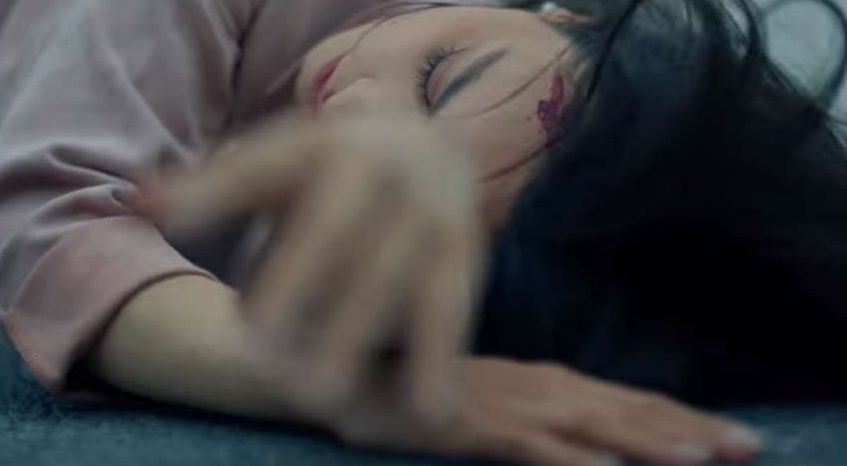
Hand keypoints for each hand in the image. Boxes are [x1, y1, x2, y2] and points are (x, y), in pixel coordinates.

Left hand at [145, 111, 483, 425]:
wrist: (435, 146)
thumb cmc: (339, 164)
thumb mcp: (280, 159)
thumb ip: (215, 185)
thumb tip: (140, 203)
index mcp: (326, 145)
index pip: (267, 172)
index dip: (221, 201)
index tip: (179, 239)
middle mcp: (385, 175)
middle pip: (340, 238)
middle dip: (298, 299)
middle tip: (264, 369)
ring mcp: (430, 216)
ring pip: (399, 278)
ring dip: (368, 340)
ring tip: (333, 406)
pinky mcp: (465, 256)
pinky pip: (452, 310)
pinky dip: (440, 359)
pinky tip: (428, 412)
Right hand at [335, 358, 763, 465]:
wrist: (362, 375)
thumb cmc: (432, 390)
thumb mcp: (496, 400)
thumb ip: (542, 414)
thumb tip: (591, 436)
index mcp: (547, 381)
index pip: (628, 400)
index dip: (683, 417)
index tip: (731, 435)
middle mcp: (539, 387)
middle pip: (625, 409)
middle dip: (689, 429)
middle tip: (748, 445)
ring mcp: (509, 406)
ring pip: (591, 425)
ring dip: (647, 441)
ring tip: (700, 458)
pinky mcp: (475, 426)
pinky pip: (531, 447)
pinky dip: (572, 460)